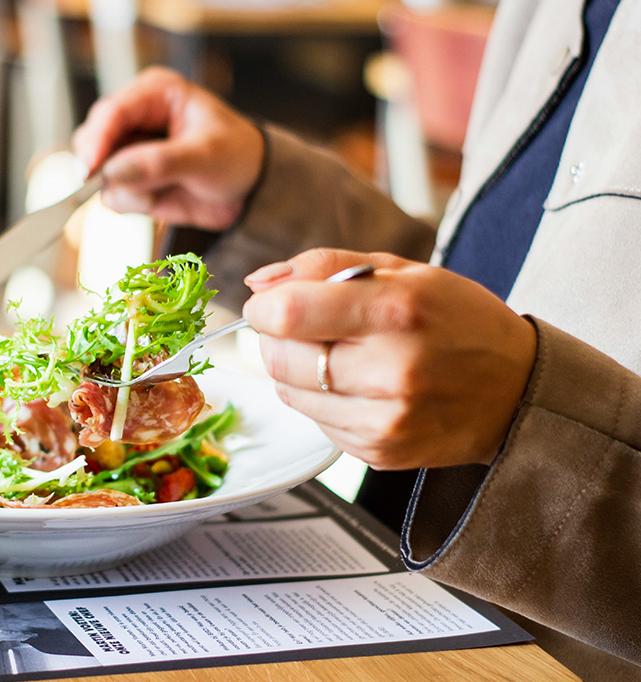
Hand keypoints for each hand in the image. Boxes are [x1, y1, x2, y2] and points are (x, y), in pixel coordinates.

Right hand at [72, 67, 263, 229]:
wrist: (249, 190)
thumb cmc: (237, 157)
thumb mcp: (206, 156)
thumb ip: (160, 163)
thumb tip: (114, 173)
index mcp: (155, 93)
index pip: (112, 111)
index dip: (97, 140)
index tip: (89, 169)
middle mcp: (136, 118)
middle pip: (93, 139)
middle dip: (106, 168)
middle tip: (130, 186)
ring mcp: (129, 150)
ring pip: (98, 172)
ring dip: (127, 189)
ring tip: (162, 191)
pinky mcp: (129, 179)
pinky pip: (113, 196)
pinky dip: (132, 203)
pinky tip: (159, 199)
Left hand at [241, 249, 537, 469]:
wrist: (517, 390)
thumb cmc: (458, 320)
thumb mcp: (402, 270)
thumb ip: (323, 267)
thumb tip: (259, 284)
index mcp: (396, 310)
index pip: (288, 314)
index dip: (264, 307)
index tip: (272, 304)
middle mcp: (391, 370)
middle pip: (280, 358)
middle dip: (279, 338)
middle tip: (310, 328)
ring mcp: (385, 419)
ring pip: (290, 392)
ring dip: (299, 371)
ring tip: (343, 356)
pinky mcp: (379, 452)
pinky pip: (315, 421)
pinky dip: (323, 401)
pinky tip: (361, 386)